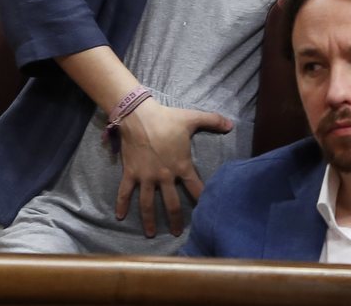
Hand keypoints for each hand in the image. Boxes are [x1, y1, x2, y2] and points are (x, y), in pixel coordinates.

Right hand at [115, 100, 232, 236]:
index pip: (195, 187)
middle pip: (171, 204)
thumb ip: (213, 121)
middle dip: (175, 220)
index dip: (202, 199)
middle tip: (177, 233)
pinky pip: (125, 192)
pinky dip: (121, 204)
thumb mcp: (192, 118)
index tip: (206, 213)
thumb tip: (231, 124)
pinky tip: (119, 217)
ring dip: (149, 220)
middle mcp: (164, 176)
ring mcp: (146, 177)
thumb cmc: (167, 118)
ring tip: (151, 234)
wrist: (139, 116)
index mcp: (181, 166)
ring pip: (147, 203)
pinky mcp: (131, 173)